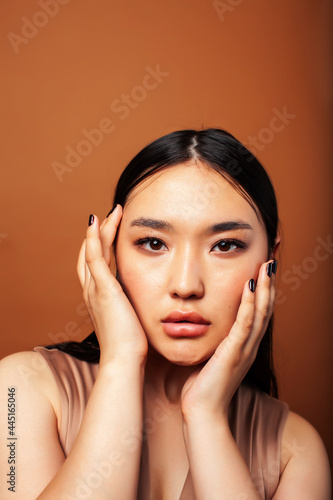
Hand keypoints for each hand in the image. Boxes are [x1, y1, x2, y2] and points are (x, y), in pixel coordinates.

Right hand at [77, 206, 147, 363]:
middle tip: (110, 216)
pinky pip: (94, 256)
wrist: (124, 360)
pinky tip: (98, 222)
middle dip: (99, 234)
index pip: (96, 265)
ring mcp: (94, 289)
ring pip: (91, 251)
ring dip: (100, 230)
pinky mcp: (102, 289)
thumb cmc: (131, 345)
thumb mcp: (131, 320)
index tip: (113, 231)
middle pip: (89, 254)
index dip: (101, 247)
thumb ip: (134, 306)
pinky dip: (94, 238)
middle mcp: (91, 291)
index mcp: (99, 298)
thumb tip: (148, 299)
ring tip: (111, 213)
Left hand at [180, 259, 275, 421]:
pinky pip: (244, 324)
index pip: (258, 311)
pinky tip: (250, 286)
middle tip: (272, 258)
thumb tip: (200, 323)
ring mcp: (245, 349)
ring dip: (264, 288)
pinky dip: (248, 304)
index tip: (263, 267)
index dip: (264, 290)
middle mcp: (249, 345)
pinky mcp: (234, 353)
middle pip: (265, 308)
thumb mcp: (210, 356)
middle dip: (269, 283)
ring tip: (266, 265)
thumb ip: (212, 340)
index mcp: (244, 345)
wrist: (202, 412)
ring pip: (260, 313)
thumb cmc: (202, 386)